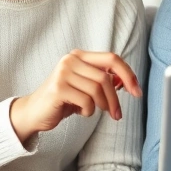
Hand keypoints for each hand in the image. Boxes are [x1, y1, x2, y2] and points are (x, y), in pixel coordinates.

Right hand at [9, 50, 140, 141]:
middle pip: (106, 77)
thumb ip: (104, 81)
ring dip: (101, 106)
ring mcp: (63, 72)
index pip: (112, 59)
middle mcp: (70, 60)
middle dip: (115, 98)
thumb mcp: (85, 88)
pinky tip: (79, 111)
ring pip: (97, 90)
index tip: (136, 91)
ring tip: (93, 111)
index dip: (128, 74)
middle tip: (117, 114)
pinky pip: (86, 101)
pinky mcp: (58, 88)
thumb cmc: (63, 100)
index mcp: (79, 56)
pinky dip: (88, 111)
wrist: (33, 112)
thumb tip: (127, 81)